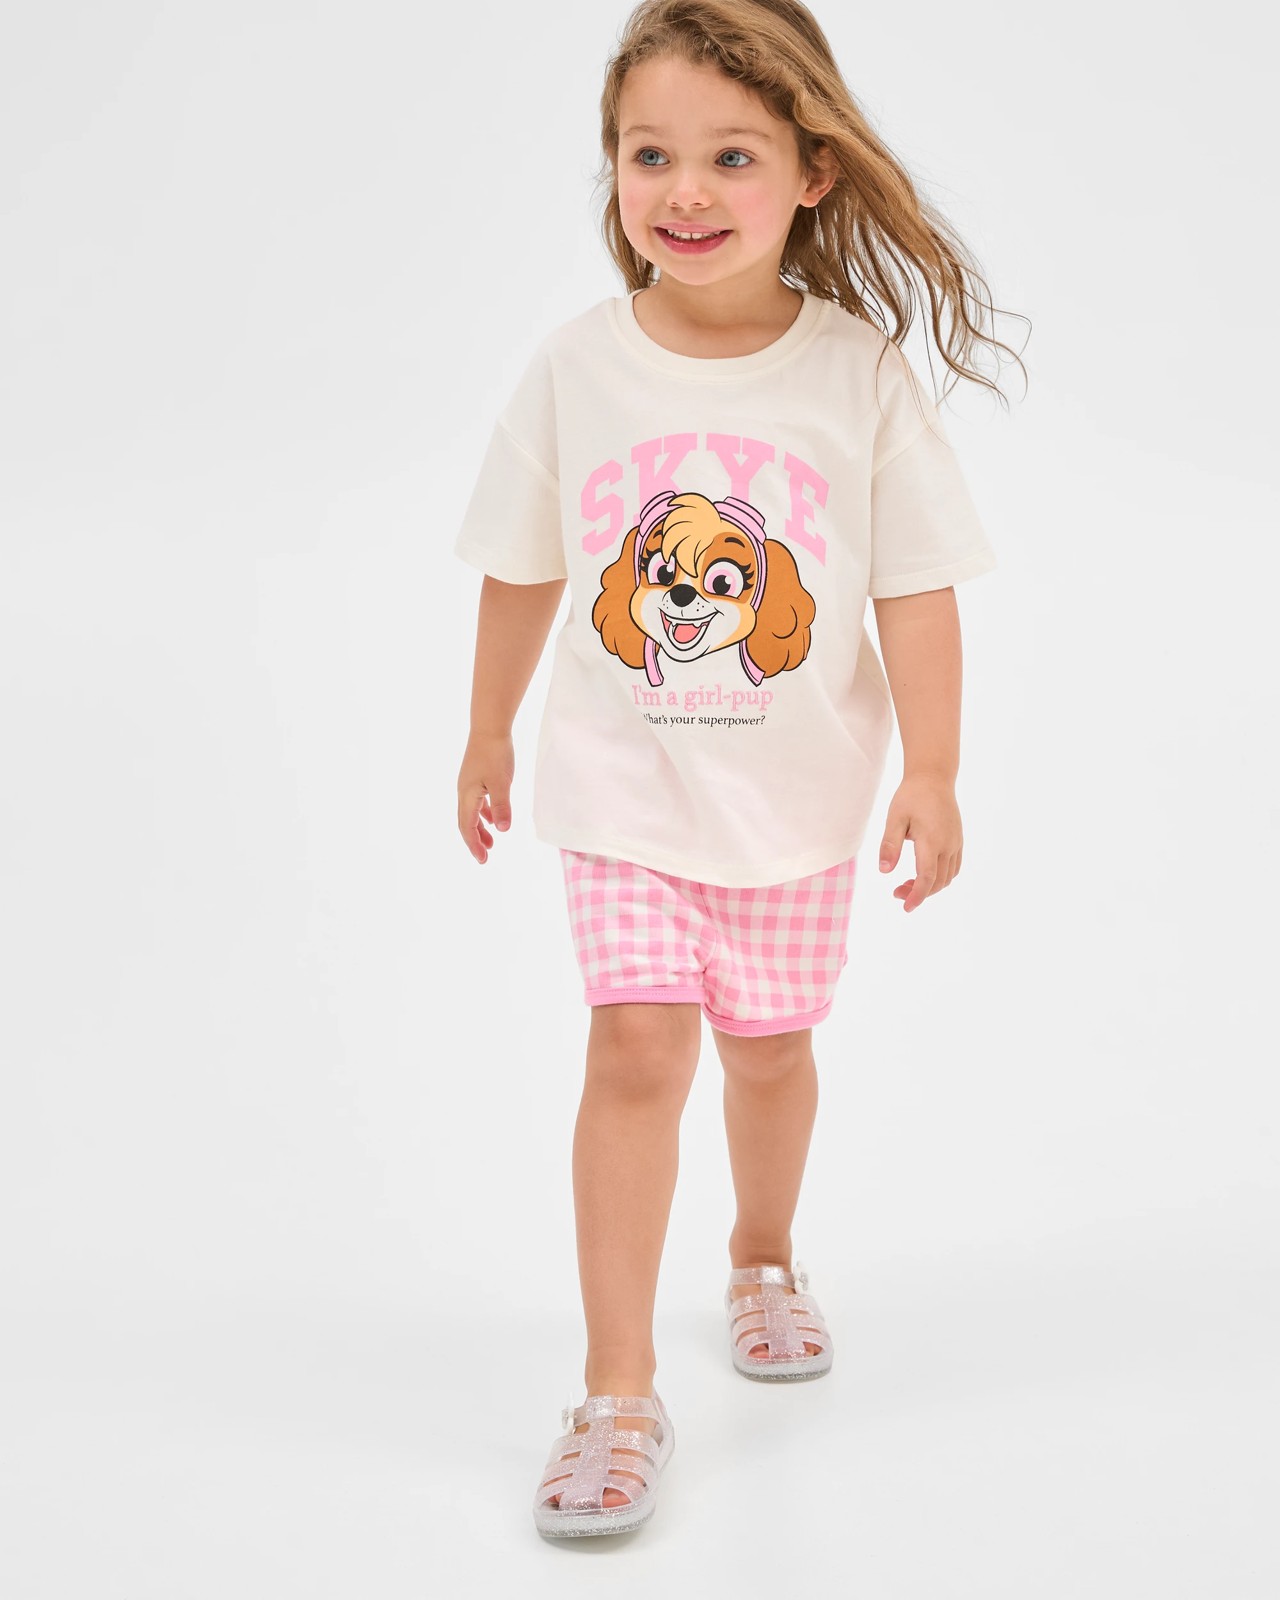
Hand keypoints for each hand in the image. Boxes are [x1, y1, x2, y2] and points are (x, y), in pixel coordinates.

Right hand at [457, 731, 514, 864]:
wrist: (489, 726)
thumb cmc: (495, 753)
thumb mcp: (502, 783)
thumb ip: (502, 806)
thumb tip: (503, 830)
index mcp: (467, 795)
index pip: (467, 827)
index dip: (474, 845)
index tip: (482, 860)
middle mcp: (464, 792)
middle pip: (465, 822)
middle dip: (474, 840)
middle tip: (485, 857)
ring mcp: (469, 784)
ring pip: (471, 813)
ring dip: (480, 828)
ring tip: (492, 842)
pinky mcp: (476, 777)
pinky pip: (477, 802)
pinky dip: (484, 814)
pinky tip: (494, 819)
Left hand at [878, 774, 962, 911]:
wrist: (934, 778)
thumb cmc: (911, 796)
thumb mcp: (894, 818)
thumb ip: (890, 844)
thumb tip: (884, 871)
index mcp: (931, 840)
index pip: (927, 877)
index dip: (917, 896)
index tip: (905, 907)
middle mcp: (948, 844)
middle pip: (938, 882)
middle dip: (919, 893)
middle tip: (896, 892)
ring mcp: (956, 843)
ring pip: (948, 877)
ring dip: (930, 887)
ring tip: (907, 884)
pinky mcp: (958, 840)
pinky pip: (954, 867)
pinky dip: (940, 878)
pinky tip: (924, 874)